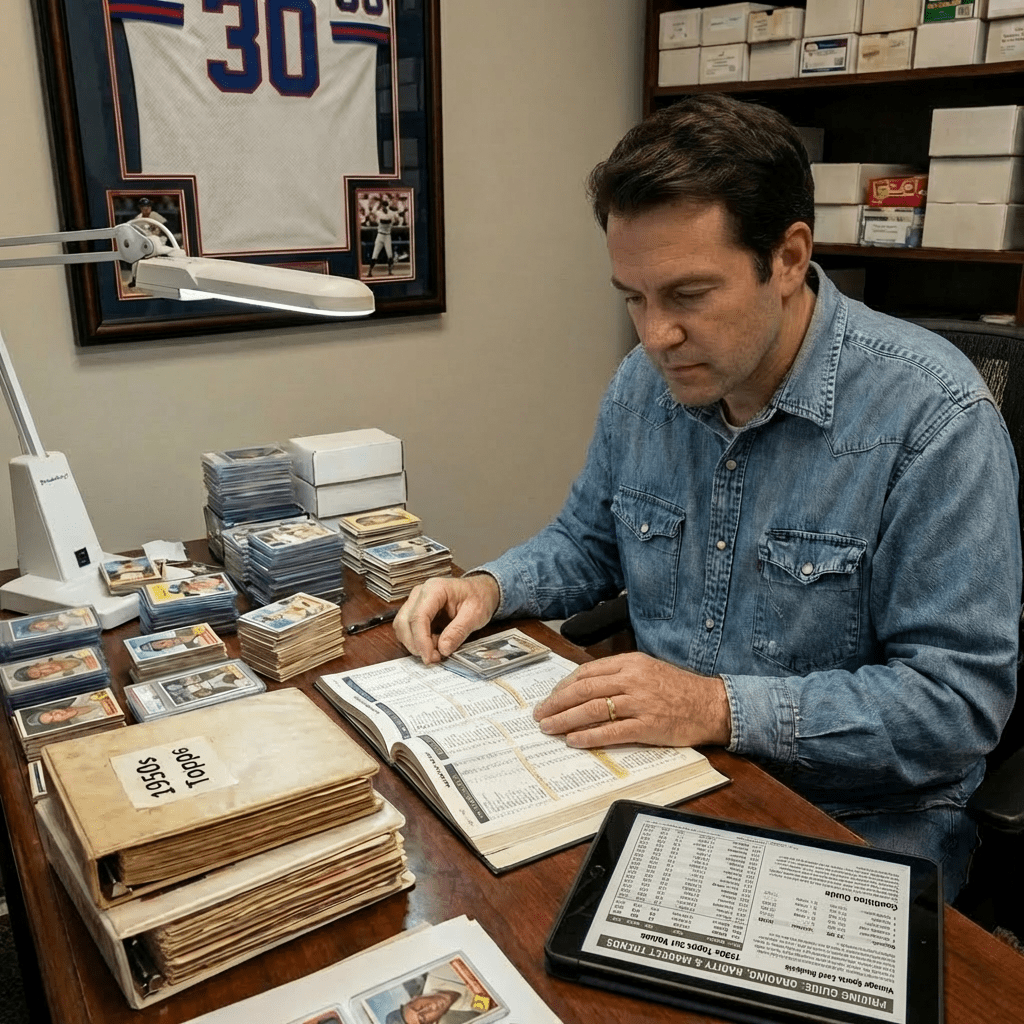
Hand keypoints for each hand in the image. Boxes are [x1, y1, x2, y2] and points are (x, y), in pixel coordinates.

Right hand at [393, 574, 500, 663]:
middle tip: (435, 658)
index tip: (429, 657)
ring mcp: (414, 602)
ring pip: (402, 627)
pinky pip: (407, 630)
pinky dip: (416, 641)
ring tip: (437, 650)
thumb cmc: (478, 597)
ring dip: (415, 644)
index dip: (421, 640)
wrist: (479, 591)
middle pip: (404, 622)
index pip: (418, 616)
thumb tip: (443, 649)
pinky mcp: (414, 612)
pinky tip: (433, 644)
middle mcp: (419, 593)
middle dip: (416, 645)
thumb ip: (458, 631)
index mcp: (435, 589)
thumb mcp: (475, 614)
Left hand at [532, 653, 731, 748]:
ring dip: (565, 720)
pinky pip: (611, 731)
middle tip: (540, 715)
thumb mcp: (647, 670)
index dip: (563, 687)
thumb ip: (619, 675)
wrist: (711, 705)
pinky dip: (589, 736)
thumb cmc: (678, 689)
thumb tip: (585, 687)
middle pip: (584, 690)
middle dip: (556, 703)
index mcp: (630, 662)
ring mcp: (639, 702)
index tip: (550, 698)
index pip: (586, 672)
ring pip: (593, 709)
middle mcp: (632, 679)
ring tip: (549, 728)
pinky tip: (574, 741)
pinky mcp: (647, 725)